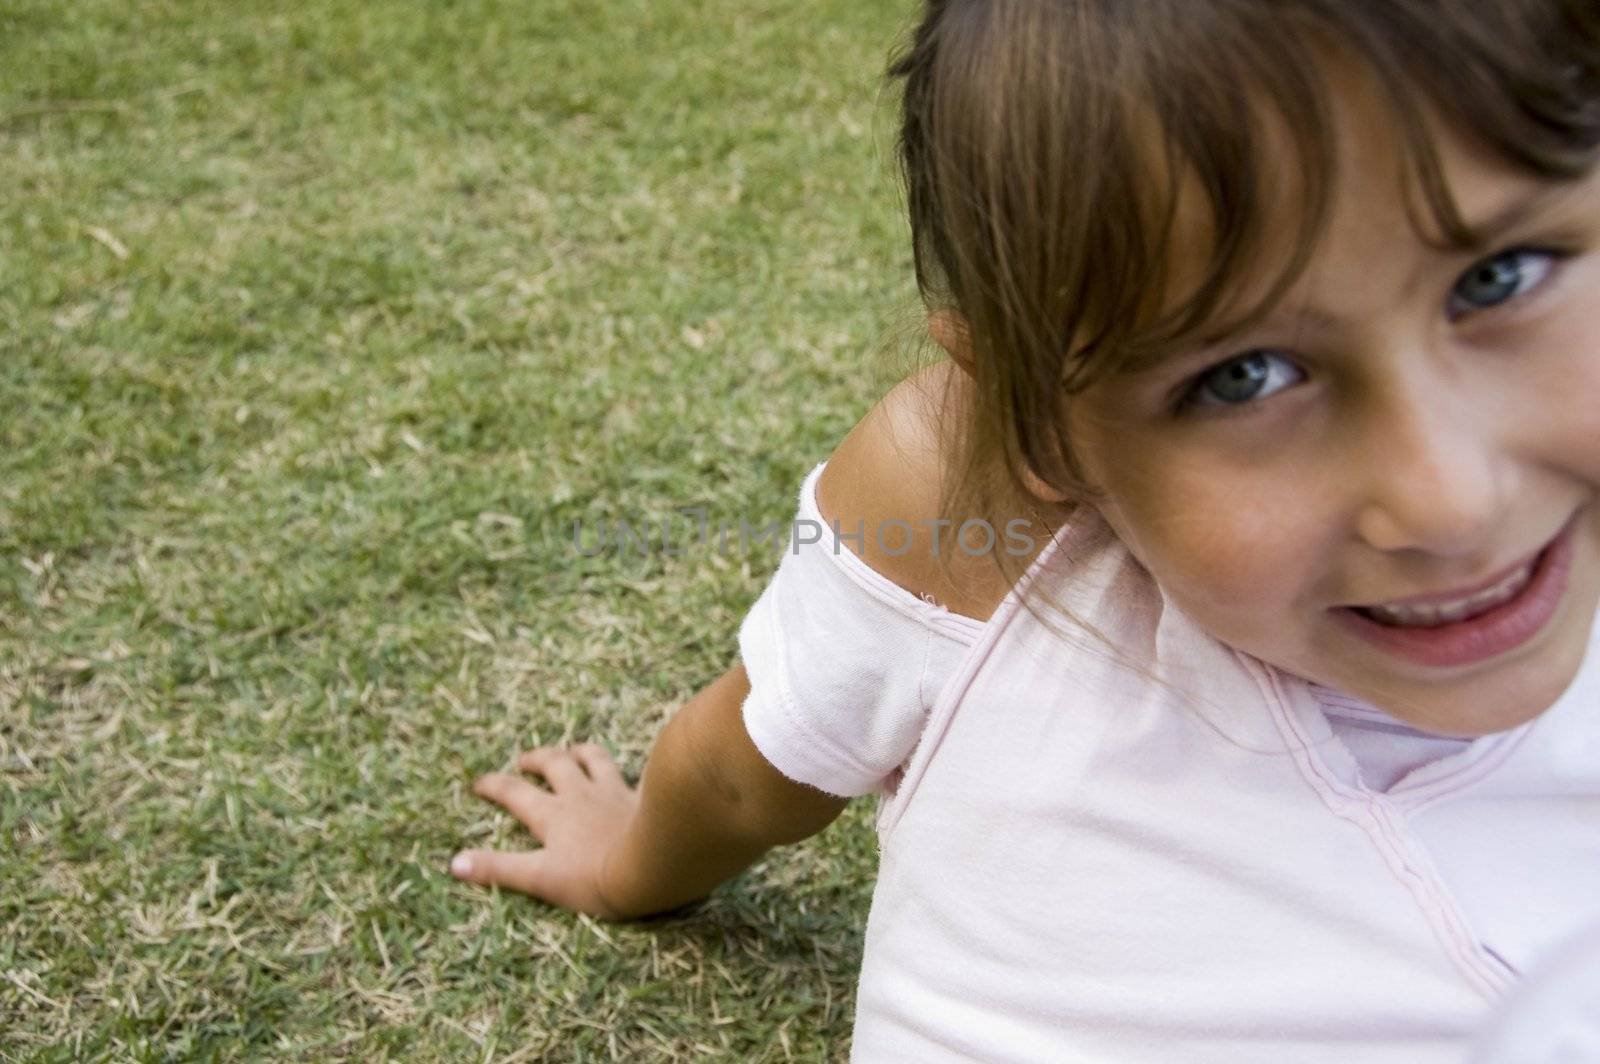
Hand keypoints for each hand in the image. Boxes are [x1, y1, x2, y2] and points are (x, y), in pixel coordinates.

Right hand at [451, 743, 640, 919]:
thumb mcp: (540, 878)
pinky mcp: (642, 799)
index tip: (480, 782)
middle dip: (536, 760)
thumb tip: (454, 863)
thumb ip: (498, 870)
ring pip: (594, 760)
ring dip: (580, 752)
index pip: (515, 793)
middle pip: (554, 765)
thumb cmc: (594, 877)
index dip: (494, 786)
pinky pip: (633, 774)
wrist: (653, 862)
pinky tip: (632, 770)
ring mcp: (613, 793)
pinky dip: (628, 769)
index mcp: (552, 815)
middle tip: (524, 760)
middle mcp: (580, 796)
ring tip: (574, 749)